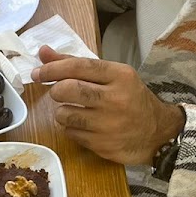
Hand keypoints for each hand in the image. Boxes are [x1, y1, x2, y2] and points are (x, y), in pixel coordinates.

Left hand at [32, 46, 185, 165]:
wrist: (157, 133)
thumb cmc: (131, 99)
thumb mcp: (112, 76)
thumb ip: (76, 64)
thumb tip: (43, 52)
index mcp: (120, 76)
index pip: (78, 66)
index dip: (52, 69)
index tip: (37, 73)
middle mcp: (114, 99)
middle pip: (66, 89)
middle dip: (56, 91)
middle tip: (60, 93)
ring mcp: (108, 124)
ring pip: (63, 114)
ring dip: (62, 112)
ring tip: (75, 110)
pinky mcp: (102, 144)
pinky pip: (70, 133)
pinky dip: (70, 128)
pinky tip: (84, 125)